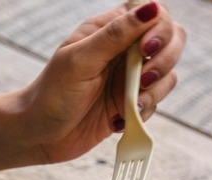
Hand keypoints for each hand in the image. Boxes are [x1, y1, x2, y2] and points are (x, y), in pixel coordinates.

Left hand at [15, 1, 185, 163]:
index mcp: (109, 30)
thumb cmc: (51, 94)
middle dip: (164, 61)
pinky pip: (156, 103)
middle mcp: (125, 51)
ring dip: (154, 93)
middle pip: (172, 41)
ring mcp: (130, 78)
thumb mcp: (80, 60)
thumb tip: (149, 8)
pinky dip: (143, 113)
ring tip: (128, 107)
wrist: (39, 135)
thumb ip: (115, 35)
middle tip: (143, 80)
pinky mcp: (133, 103)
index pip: (153, 14)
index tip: (146, 50)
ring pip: (168, 75)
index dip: (159, 29)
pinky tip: (118, 120)